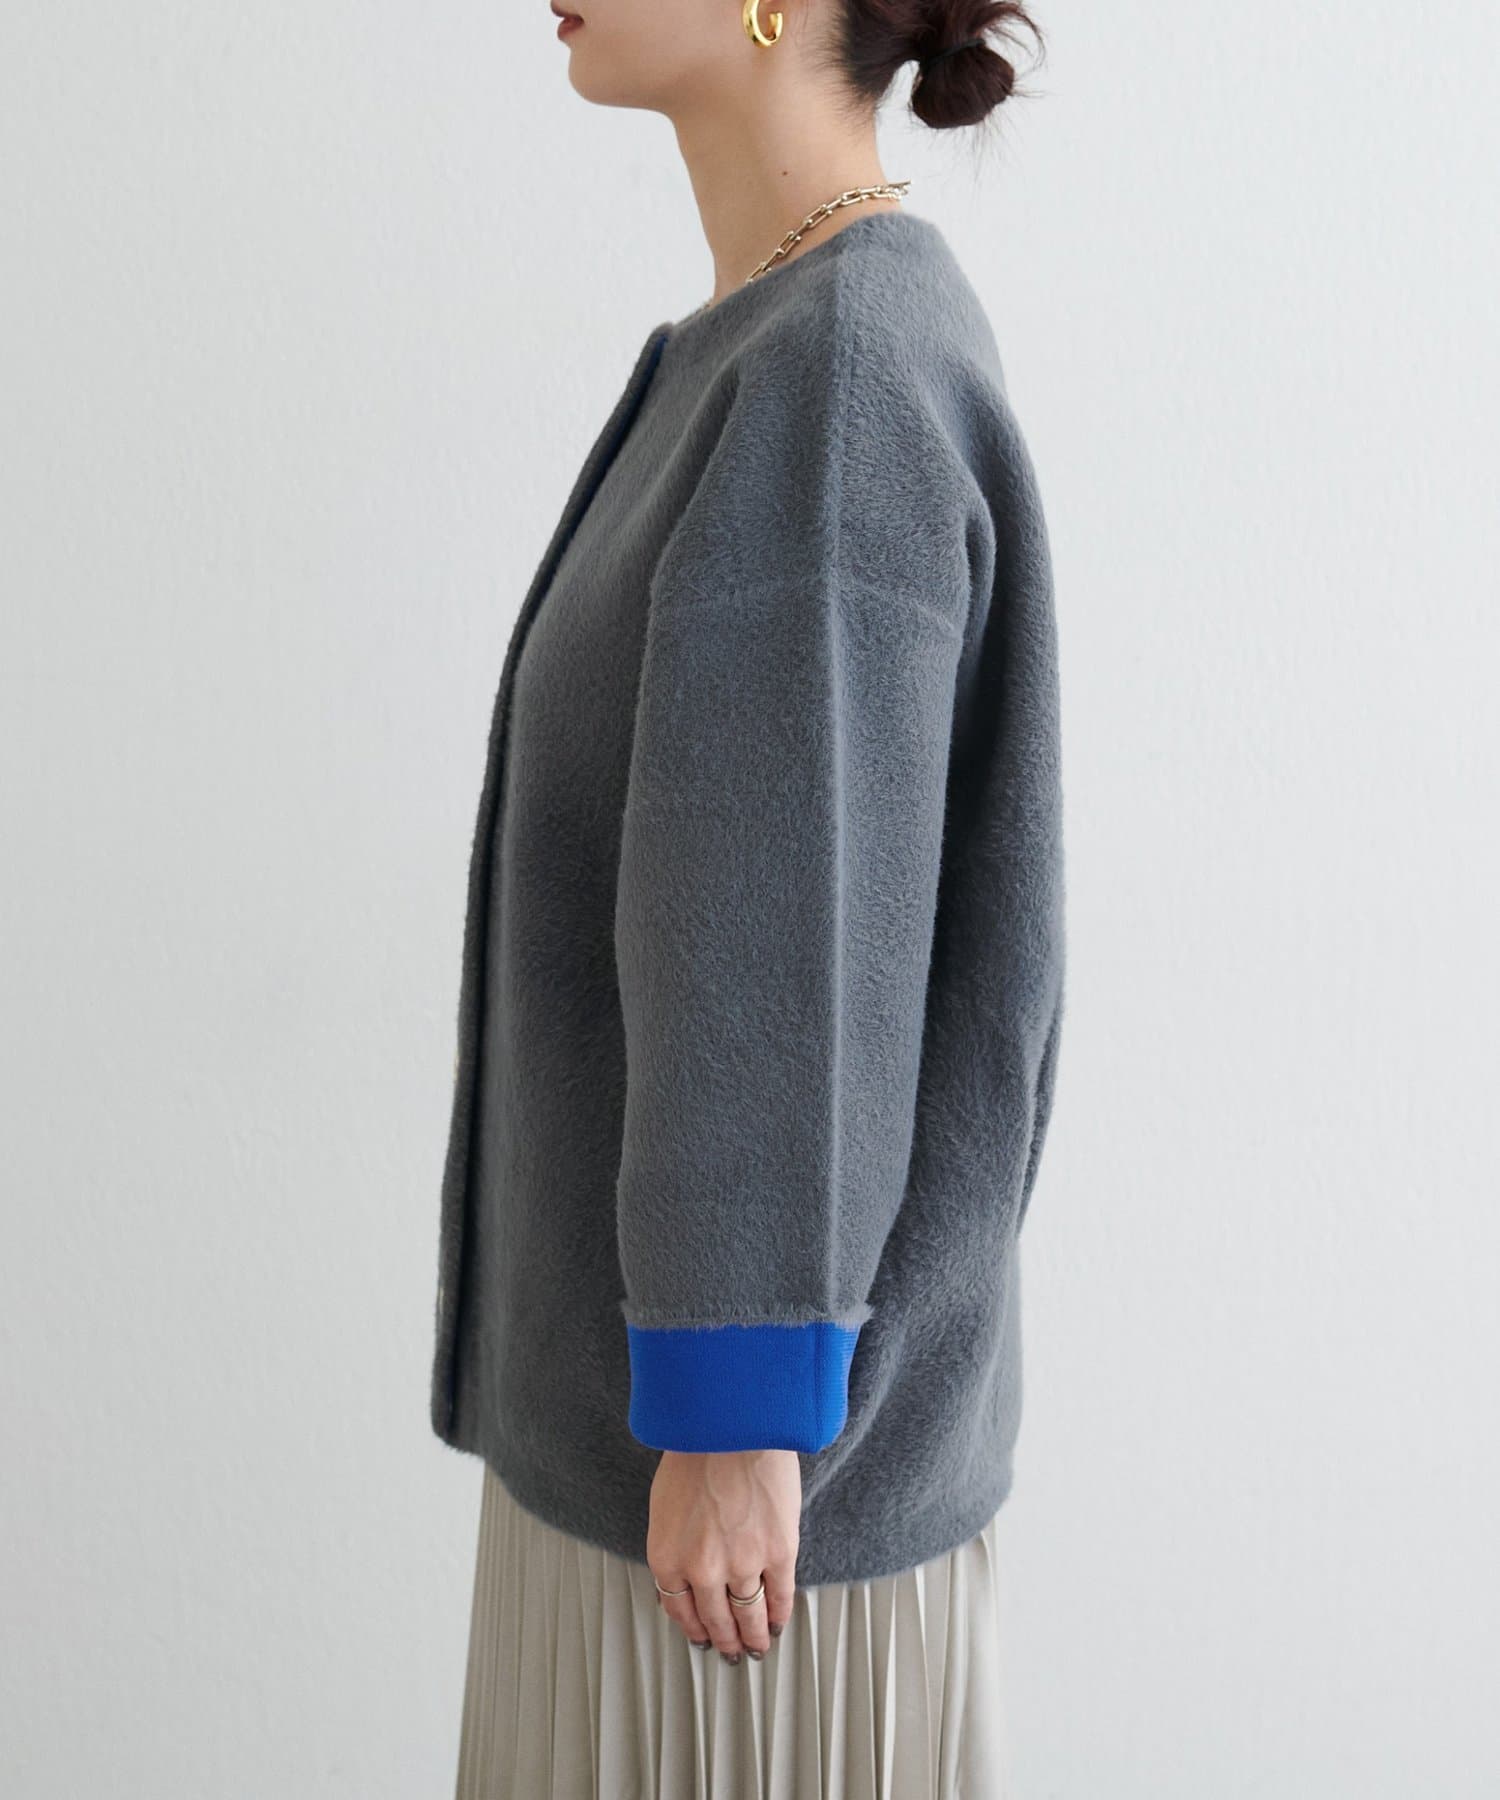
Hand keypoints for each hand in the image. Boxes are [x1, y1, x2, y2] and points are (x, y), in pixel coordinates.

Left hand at [647, 1448, 799, 1661]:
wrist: (731, 1423)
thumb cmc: (696, 1449)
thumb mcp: (665, 1504)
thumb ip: (674, 1544)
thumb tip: (684, 1576)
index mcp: (667, 1556)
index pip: (677, 1609)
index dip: (693, 1628)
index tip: (702, 1638)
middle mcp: (701, 1569)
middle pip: (715, 1620)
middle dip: (725, 1641)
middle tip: (732, 1652)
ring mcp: (742, 1563)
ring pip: (748, 1616)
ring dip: (753, 1637)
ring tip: (758, 1647)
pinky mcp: (778, 1551)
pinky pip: (779, 1595)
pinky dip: (780, 1614)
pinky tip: (779, 1622)